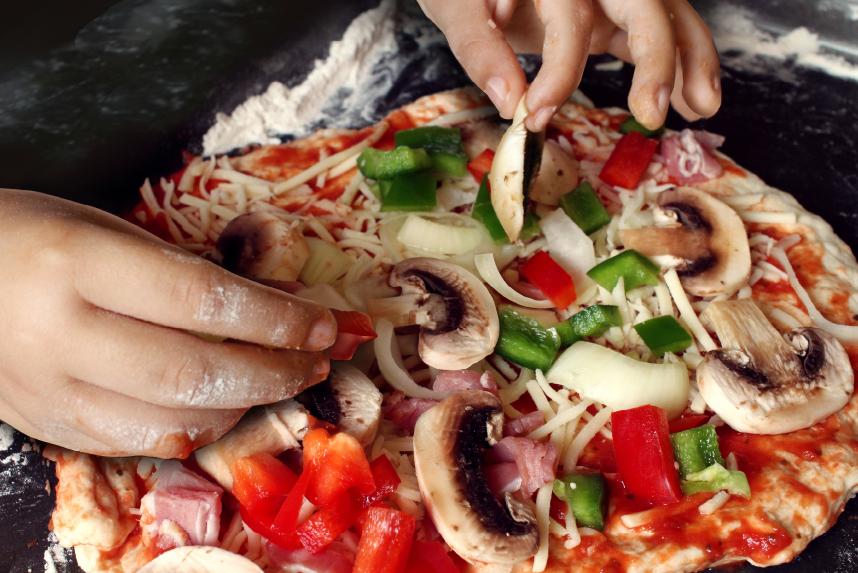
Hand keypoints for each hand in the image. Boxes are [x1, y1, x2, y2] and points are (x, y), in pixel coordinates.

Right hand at [0, 190, 335, 457]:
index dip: (277, 320)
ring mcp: (50, 389)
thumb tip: (280, 309)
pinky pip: (138, 443)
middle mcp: (62, 332)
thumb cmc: (37, 238)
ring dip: (243, 406)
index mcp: (80, 263)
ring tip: (280, 382)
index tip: (323, 326)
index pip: (204, 301)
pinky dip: (195, 429)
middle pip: (195, 373)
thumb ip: (189, 274)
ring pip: (171, 421)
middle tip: (314, 362)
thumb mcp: (111, 232)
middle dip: (273, 372)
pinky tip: (225, 406)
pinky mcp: (47, 426)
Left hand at [418, 0, 720, 129]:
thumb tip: (509, 102)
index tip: (537, 116)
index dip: (559, 70)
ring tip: (703, 108)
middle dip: (657, 59)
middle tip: (652, 113)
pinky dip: (681, 65)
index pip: (569, 18)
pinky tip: (693, 101)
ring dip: (690, 60)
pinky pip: (661, 32)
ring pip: (668, 14)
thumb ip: (479, 49)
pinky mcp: (616, 12)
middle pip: (644, 4)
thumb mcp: (455, 8)